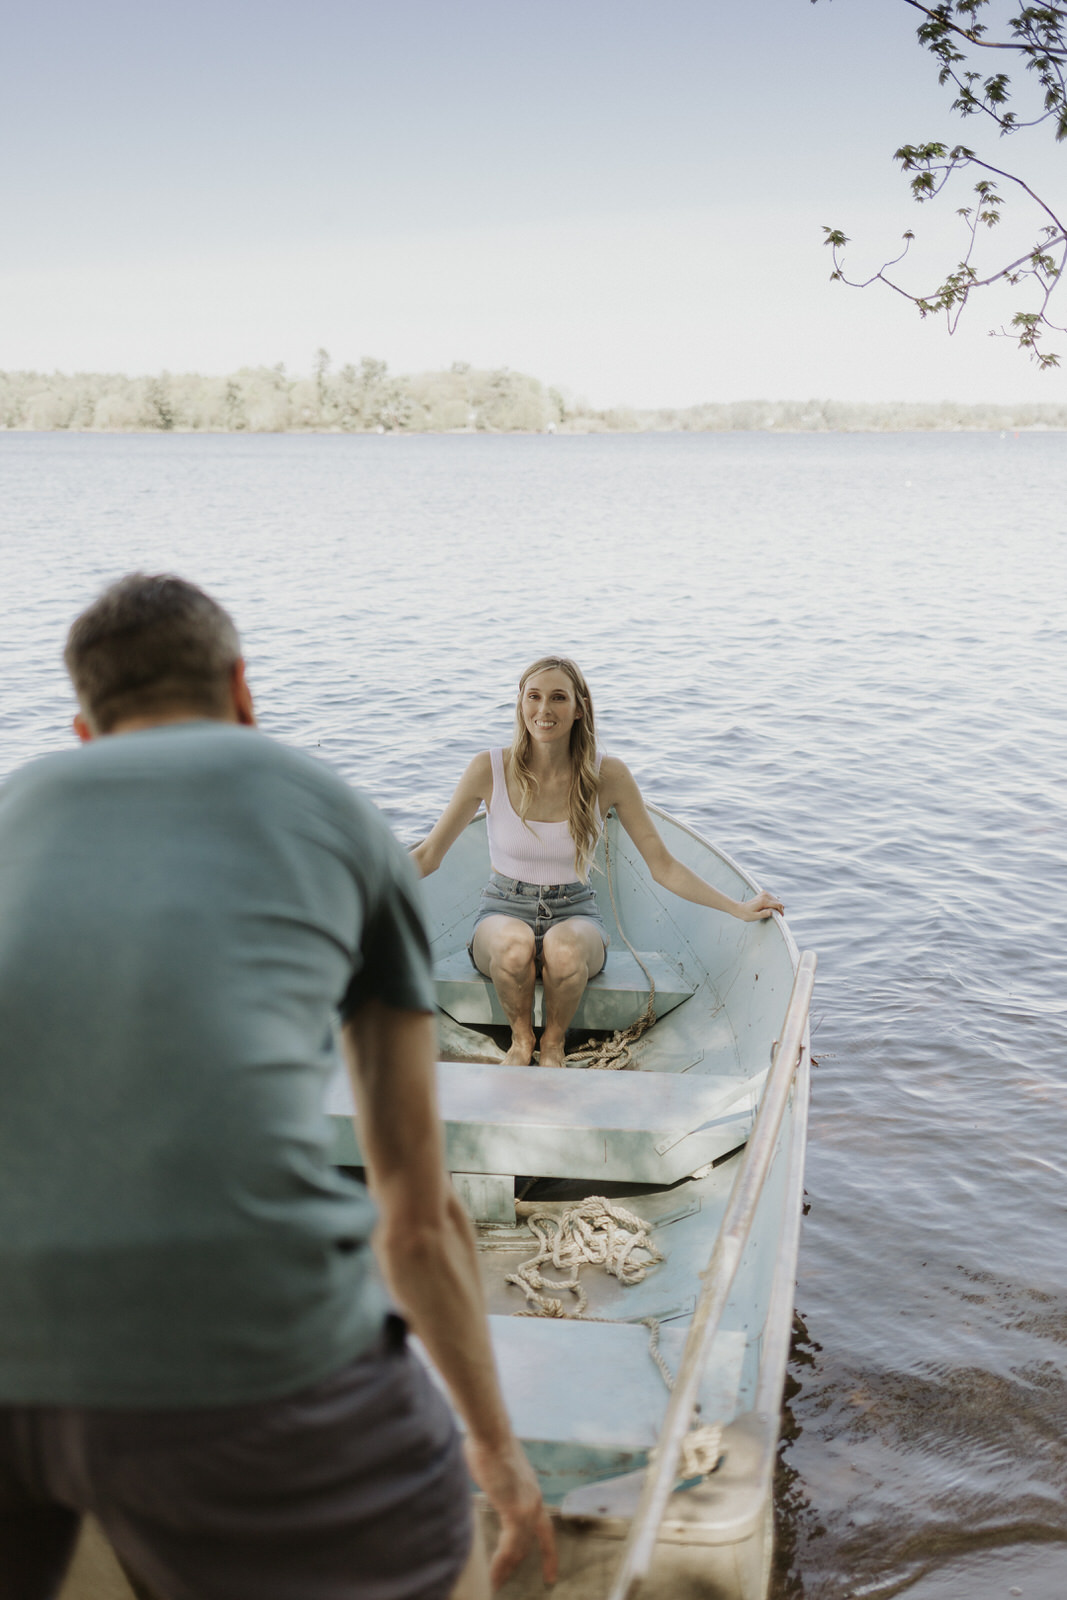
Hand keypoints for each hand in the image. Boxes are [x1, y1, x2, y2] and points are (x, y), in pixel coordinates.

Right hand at [464, 1432, 557, 1588]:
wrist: (491, 1433)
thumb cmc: (489, 1445)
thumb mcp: (499, 1473)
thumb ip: (499, 1486)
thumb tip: (489, 1489)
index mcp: (532, 1493)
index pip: (545, 1531)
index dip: (549, 1554)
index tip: (551, 1575)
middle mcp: (534, 1502)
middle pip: (529, 1544)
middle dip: (517, 1566)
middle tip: (503, 1584)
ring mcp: (527, 1507)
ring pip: (519, 1549)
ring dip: (506, 1569)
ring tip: (495, 1585)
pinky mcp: (515, 1510)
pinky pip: (509, 1547)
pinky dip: (500, 1565)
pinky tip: (493, 1576)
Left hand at [738, 889, 783, 920]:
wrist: (741, 909)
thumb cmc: (747, 914)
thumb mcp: (755, 917)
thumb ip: (763, 914)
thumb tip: (771, 912)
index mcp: (763, 901)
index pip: (778, 905)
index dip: (781, 911)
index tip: (780, 917)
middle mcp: (764, 895)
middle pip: (778, 903)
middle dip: (778, 909)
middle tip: (774, 916)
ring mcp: (764, 893)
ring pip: (776, 900)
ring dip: (776, 906)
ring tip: (769, 911)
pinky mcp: (764, 893)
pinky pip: (773, 898)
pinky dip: (773, 903)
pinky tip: (768, 907)